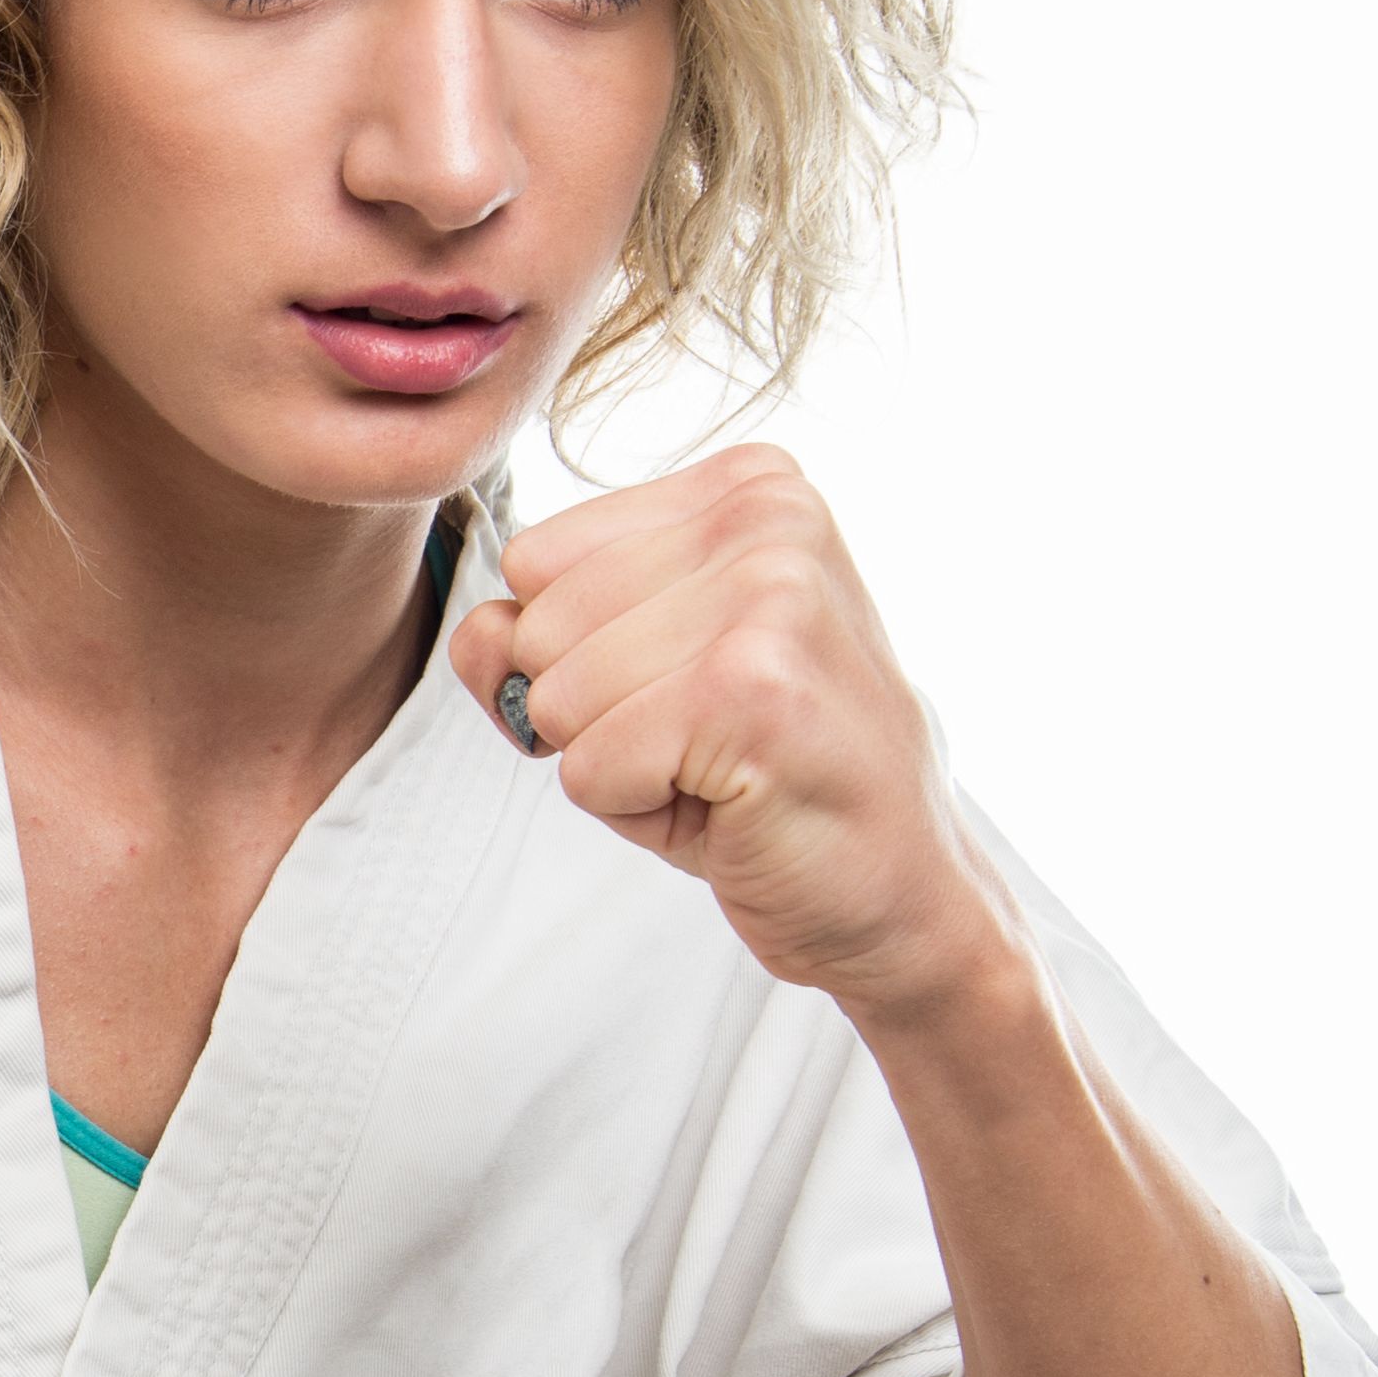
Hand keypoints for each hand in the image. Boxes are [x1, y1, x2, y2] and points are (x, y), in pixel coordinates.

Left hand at [445, 445, 1014, 1023]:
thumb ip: (532, 642)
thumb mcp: (635, 685)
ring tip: (720, 769)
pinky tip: (732, 803)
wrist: (895, 889)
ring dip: (618, 763)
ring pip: (555, 696)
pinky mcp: (753, 690)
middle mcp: (768, 518)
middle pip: (539, 622)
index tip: (685, 686)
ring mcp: (768, 597)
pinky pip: (589, 765)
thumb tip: (482, 630)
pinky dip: (637, 807)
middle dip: (593, 712)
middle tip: (706, 742)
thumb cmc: (764, 780)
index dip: (578, 652)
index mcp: (748, 487)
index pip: (538, 557)